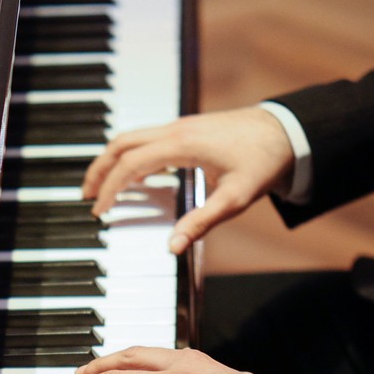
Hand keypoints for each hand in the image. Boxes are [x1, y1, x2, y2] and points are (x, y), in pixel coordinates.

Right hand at [80, 106, 295, 253]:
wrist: (287, 131)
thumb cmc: (264, 161)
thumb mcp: (235, 198)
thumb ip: (201, 223)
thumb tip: (172, 247)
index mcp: (181, 145)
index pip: (130, 165)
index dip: (110, 189)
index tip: (99, 211)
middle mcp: (175, 130)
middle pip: (121, 144)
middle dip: (99, 169)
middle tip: (86, 196)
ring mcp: (180, 126)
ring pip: (131, 138)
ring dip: (112, 160)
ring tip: (103, 187)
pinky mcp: (188, 128)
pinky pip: (148, 139)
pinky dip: (131, 156)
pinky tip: (135, 176)